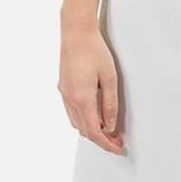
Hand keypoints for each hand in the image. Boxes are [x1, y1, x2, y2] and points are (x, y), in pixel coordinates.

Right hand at [58, 15, 123, 153]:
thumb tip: (110, 125)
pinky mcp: (62, 88)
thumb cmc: (94, 50)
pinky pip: (72, 112)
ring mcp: (64, 94)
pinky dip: (83, 119)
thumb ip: (110, 104)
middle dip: (101, 139)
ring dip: (91, 130)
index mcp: (82, 99)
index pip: (94, 132)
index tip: (118, 148)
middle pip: (84, 131)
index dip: (107, 144)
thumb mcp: (109, 77)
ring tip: (108, 129)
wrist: (75, 32)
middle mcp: (70, 99)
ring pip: (76, 122)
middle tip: (117, 140)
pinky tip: (94, 115)